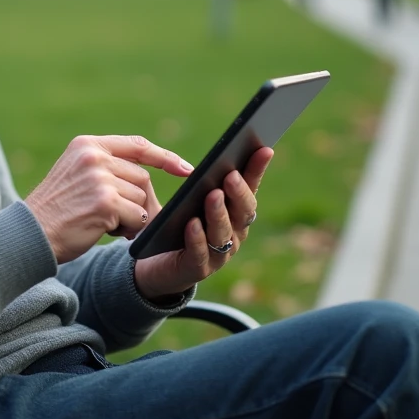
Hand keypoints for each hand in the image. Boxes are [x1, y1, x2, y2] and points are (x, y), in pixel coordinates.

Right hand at [26, 135, 192, 263]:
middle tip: (127, 221)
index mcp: (86, 145)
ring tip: (105, 224)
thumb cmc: (55, 211)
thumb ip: (105, 168)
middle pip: (142, 177)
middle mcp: (94, 157)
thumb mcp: (75, 176)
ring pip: (141, 199)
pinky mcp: (105, 202)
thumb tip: (147, 182)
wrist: (30, 234)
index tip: (185, 168)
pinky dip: (128, 229)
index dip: (164, 157)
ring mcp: (100, 178)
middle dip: (141, 202)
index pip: (137, 145)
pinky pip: (137, 217)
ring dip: (132, 217)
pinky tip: (105, 231)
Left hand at [133, 147, 273, 301]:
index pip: (250, 189)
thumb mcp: (187, 199)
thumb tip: (215, 156)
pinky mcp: (197, 269)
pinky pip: (199, 253)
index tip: (263, 149)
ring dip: (218, 213)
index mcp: (234, 215)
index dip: (257, 170)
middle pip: (242, 213)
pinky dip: (197, 238)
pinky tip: (192, 223)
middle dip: (239, 193)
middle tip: (231, 174)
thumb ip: (200, 183)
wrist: (154, 264)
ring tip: (213, 194)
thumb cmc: (175, 226)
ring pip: (222, 233)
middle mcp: (233, 235)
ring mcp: (218, 255)